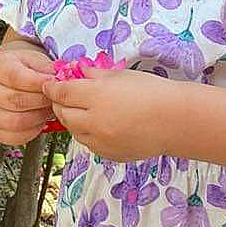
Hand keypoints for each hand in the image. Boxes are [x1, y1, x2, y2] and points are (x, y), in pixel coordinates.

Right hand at [0, 37, 56, 146]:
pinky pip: (16, 137)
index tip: (53, 83)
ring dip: (39, 117)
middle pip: (16, 101)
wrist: (7, 79)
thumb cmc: (23, 69)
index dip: (37, 82)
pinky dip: (33, 130)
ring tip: (48, 108)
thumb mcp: (33, 60)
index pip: (15, 77)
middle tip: (55, 98)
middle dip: (41, 101)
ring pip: (16, 122)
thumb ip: (46, 69)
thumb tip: (60, 82)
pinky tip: (39, 119)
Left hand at [42, 64, 177, 161]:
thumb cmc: (151, 91)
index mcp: (96, 96)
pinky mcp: (108, 154)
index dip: (53, 87)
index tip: (50, 84)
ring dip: (73, 120)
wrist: (176, 120)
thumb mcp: (120, 75)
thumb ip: (94, 74)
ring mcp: (100, 141)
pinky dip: (87, 133)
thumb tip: (75, 72)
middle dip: (61, 104)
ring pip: (73, 131)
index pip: (62, 92)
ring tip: (84, 110)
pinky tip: (100, 125)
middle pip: (63, 113)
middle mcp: (94, 121)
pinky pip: (88, 143)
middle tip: (65, 96)